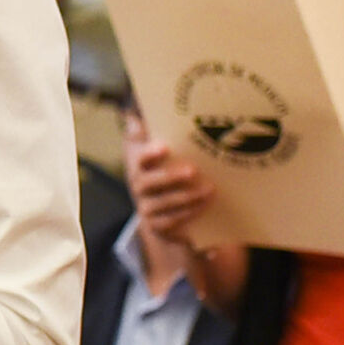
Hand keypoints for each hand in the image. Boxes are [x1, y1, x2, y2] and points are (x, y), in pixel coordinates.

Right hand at [124, 113, 217, 250]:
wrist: (159, 211)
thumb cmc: (160, 172)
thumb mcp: (151, 153)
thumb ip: (144, 135)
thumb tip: (134, 117)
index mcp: (137, 167)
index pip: (138, 159)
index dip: (149, 153)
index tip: (165, 147)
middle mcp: (138, 189)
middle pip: (149, 183)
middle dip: (171, 177)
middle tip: (193, 170)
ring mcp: (147, 209)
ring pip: (164, 204)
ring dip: (188, 197)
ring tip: (209, 189)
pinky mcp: (158, 227)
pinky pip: (172, 222)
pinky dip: (189, 214)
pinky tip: (204, 205)